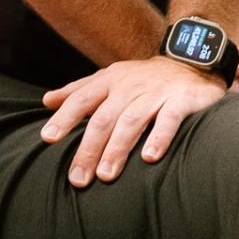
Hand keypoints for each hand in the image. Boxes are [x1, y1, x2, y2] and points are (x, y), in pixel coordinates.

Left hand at [41, 58, 226, 186]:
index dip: (65, 117)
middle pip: (104, 118)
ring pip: (132, 121)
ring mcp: (156, 93)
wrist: (191, 60)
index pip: (82, 98)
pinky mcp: (182, 100)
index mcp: (110, 81)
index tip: (48, 138)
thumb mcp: (111, 78)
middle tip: (78, 178)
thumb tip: (47, 101)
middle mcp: (130, 86)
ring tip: (106, 175)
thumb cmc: (144, 78)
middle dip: (89, 148)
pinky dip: (159, 137)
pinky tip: (149, 158)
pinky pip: (169, 119)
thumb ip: (80, 91)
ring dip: (117, 149)